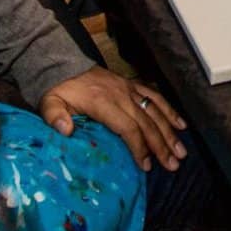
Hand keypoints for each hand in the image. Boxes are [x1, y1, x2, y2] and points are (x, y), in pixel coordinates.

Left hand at [41, 68, 188, 169]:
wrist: (64, 64)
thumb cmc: (59, 89)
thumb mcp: (49, 103)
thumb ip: (54, 117)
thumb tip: (66, 131)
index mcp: (103, 102)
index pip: (128, 127)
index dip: (139, 147)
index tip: (146, 165)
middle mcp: (121, 95)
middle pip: (147, 123)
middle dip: (162, 145)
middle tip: (173, 165)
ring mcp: (129, 89)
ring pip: (155, 111)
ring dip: (170, 132)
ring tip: (181, 152)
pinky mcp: (133, 85)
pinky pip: (155, 97)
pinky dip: (170, 111)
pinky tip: (181, 125)